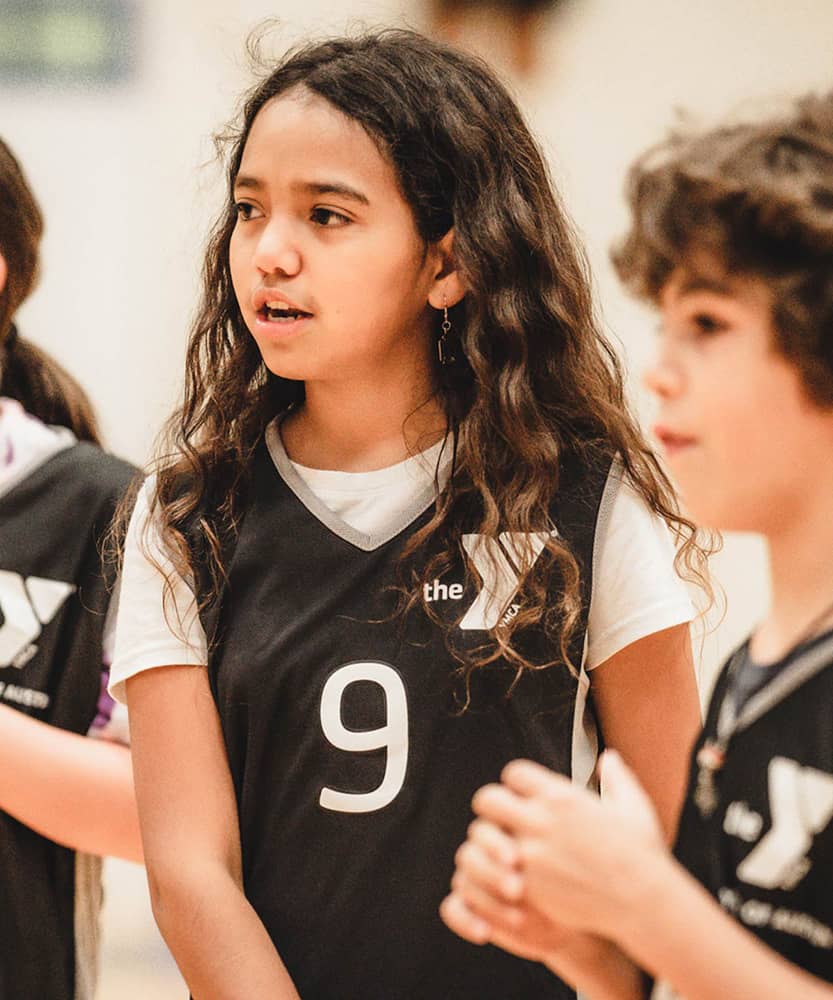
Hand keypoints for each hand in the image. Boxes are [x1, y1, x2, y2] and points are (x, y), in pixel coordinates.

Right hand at [441, 817, 571, 961]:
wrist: (570, 915)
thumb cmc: (570, 883)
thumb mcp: (562, 867)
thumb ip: (546, 851)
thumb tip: (541, 840)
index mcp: (502, 829)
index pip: (484, 831)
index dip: (495, 845)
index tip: (515, 860)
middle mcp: (482, 849)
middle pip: (471, 854)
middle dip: (492, 873)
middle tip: (517, 889)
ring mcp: (472, 876)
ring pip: (464, 882)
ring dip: (488, 901)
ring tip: (518, 918)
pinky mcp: (466, 904)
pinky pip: (453, 910)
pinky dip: (465, 921)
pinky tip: (485, 933)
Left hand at [471, 751, 667, 939]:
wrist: (644, 903)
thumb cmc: (641, 855)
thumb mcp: (634, 806)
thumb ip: (617, 777)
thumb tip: (609, 758)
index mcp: (562, 797)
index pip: (515, 773)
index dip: (517, 782)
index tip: (523, 793)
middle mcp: (541, 821)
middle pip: (488, 799)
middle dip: (493, 806)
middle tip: (503, 818)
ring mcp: (531, 854)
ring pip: (484, 836)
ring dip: (492, 839)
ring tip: (504, 847)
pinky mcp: (528, 886)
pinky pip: (495, 870)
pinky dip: (500, 871)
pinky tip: (514, 874)